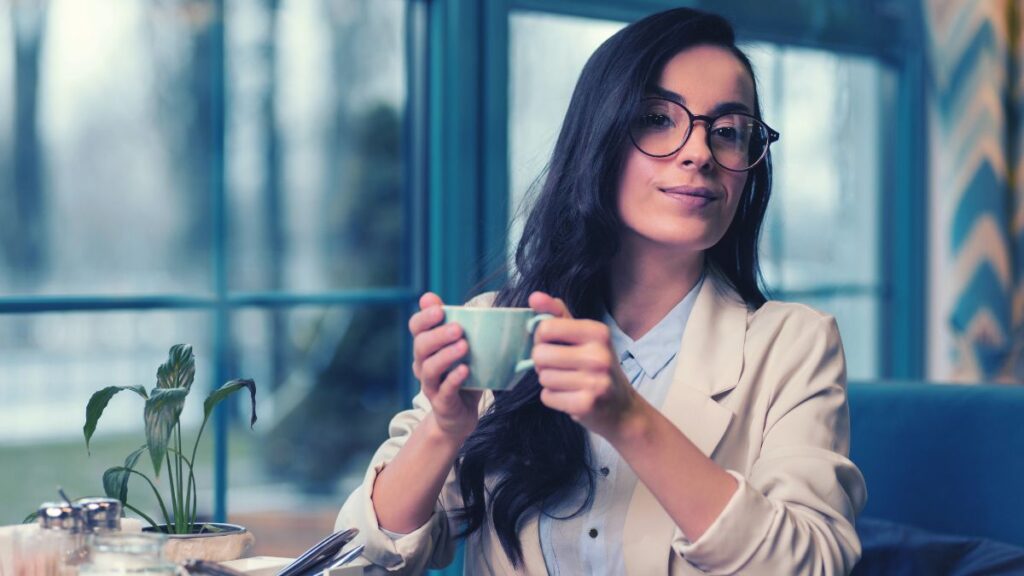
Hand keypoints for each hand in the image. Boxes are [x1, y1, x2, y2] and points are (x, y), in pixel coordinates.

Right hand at [410, 292, 481, 439]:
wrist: (458, 416)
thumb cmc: (461, 375)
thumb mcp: (460, 348)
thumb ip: (457, 325)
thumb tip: (459, 301)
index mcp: (426, 347)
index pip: (416, 327)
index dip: (424, 317)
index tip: (439, 308)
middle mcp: (423, 364)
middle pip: (421, 346)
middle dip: (438, 335)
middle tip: (458, 328)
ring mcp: (430, 385)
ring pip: (430, 368)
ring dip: (446, 355)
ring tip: (464, 346)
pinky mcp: (441, 402)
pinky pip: (444, 390)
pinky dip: (453, 378)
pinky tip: (465, 370)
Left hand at [529, 292, 640, 436]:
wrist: (621, 408)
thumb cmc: (596, 367)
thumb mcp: (583, 336)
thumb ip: (557, 314)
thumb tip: (534, 296)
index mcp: (598, 332)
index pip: (546, 327)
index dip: (541, 338)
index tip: (553, 344)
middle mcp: (599, 355)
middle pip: (540, 354)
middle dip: (543, 363)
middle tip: (560, 367)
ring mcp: (595, 381)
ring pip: (543, 377)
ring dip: (549, 381)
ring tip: (569, 382)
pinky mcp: (586, 404)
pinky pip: (547, 397)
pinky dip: (553, 398)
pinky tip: (570, 396)